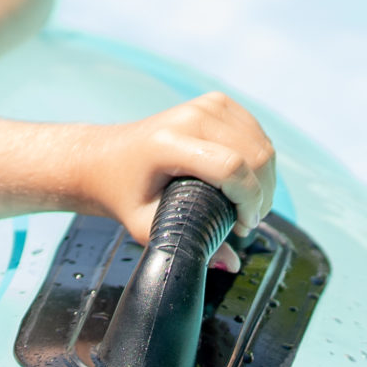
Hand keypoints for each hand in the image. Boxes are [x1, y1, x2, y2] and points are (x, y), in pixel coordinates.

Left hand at [88, 92, 275, 245]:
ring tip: (243, 202)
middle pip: (256, 155)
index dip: (249, 200)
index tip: (243, 223)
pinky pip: (256, 133)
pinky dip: (259, 159)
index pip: (231, 167)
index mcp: (166, 143)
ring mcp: (203, 106)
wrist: (102, 159)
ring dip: (264, 179)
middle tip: (244, 218)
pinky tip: (242, 178)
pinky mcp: (215, 103)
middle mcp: (188, 118)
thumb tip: (231, 263)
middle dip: (261, 194)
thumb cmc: (120, 191)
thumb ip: (189, 243)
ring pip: (262, 144)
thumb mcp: (146, 224)